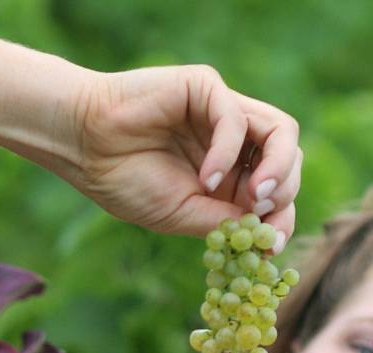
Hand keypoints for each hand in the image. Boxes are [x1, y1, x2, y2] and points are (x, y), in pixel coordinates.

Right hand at [70, 65, 301, 249]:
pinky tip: (205, 177)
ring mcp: (223, 112)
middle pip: (290, 159)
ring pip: (282, 131)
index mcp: (231, 173)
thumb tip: (269, 236)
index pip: (280, 189)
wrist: (82, 148)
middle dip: (285, 193)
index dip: (284, 216)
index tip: (273, 244)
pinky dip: (228, 152)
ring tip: (256, 196)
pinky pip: (237, 119)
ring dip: (278, 168)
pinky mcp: (206, 88)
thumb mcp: (182, 215)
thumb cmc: (124, 180)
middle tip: (260, 213)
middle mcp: (235, 141)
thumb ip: (225, 222)